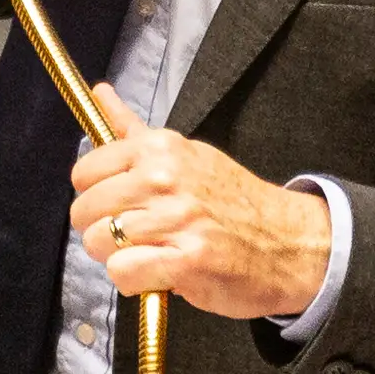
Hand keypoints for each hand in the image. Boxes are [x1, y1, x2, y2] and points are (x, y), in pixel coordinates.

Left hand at [69, 86, 331, 321]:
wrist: (290, 242)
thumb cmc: (235, 202)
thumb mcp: (187, 154)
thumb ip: (135, 131)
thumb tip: (99, 92)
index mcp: (161, 148)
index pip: (85, 172)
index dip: (95, 196)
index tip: (119, 206)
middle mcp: (165, 178)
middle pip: (85, 211)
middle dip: (102, 231)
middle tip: (137, 237)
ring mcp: (176, 219)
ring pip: (99, 243)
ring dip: (119, 257)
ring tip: (151, 254)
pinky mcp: (186, 260)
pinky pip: (123, 272)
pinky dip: (135, 281)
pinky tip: (159, 274)